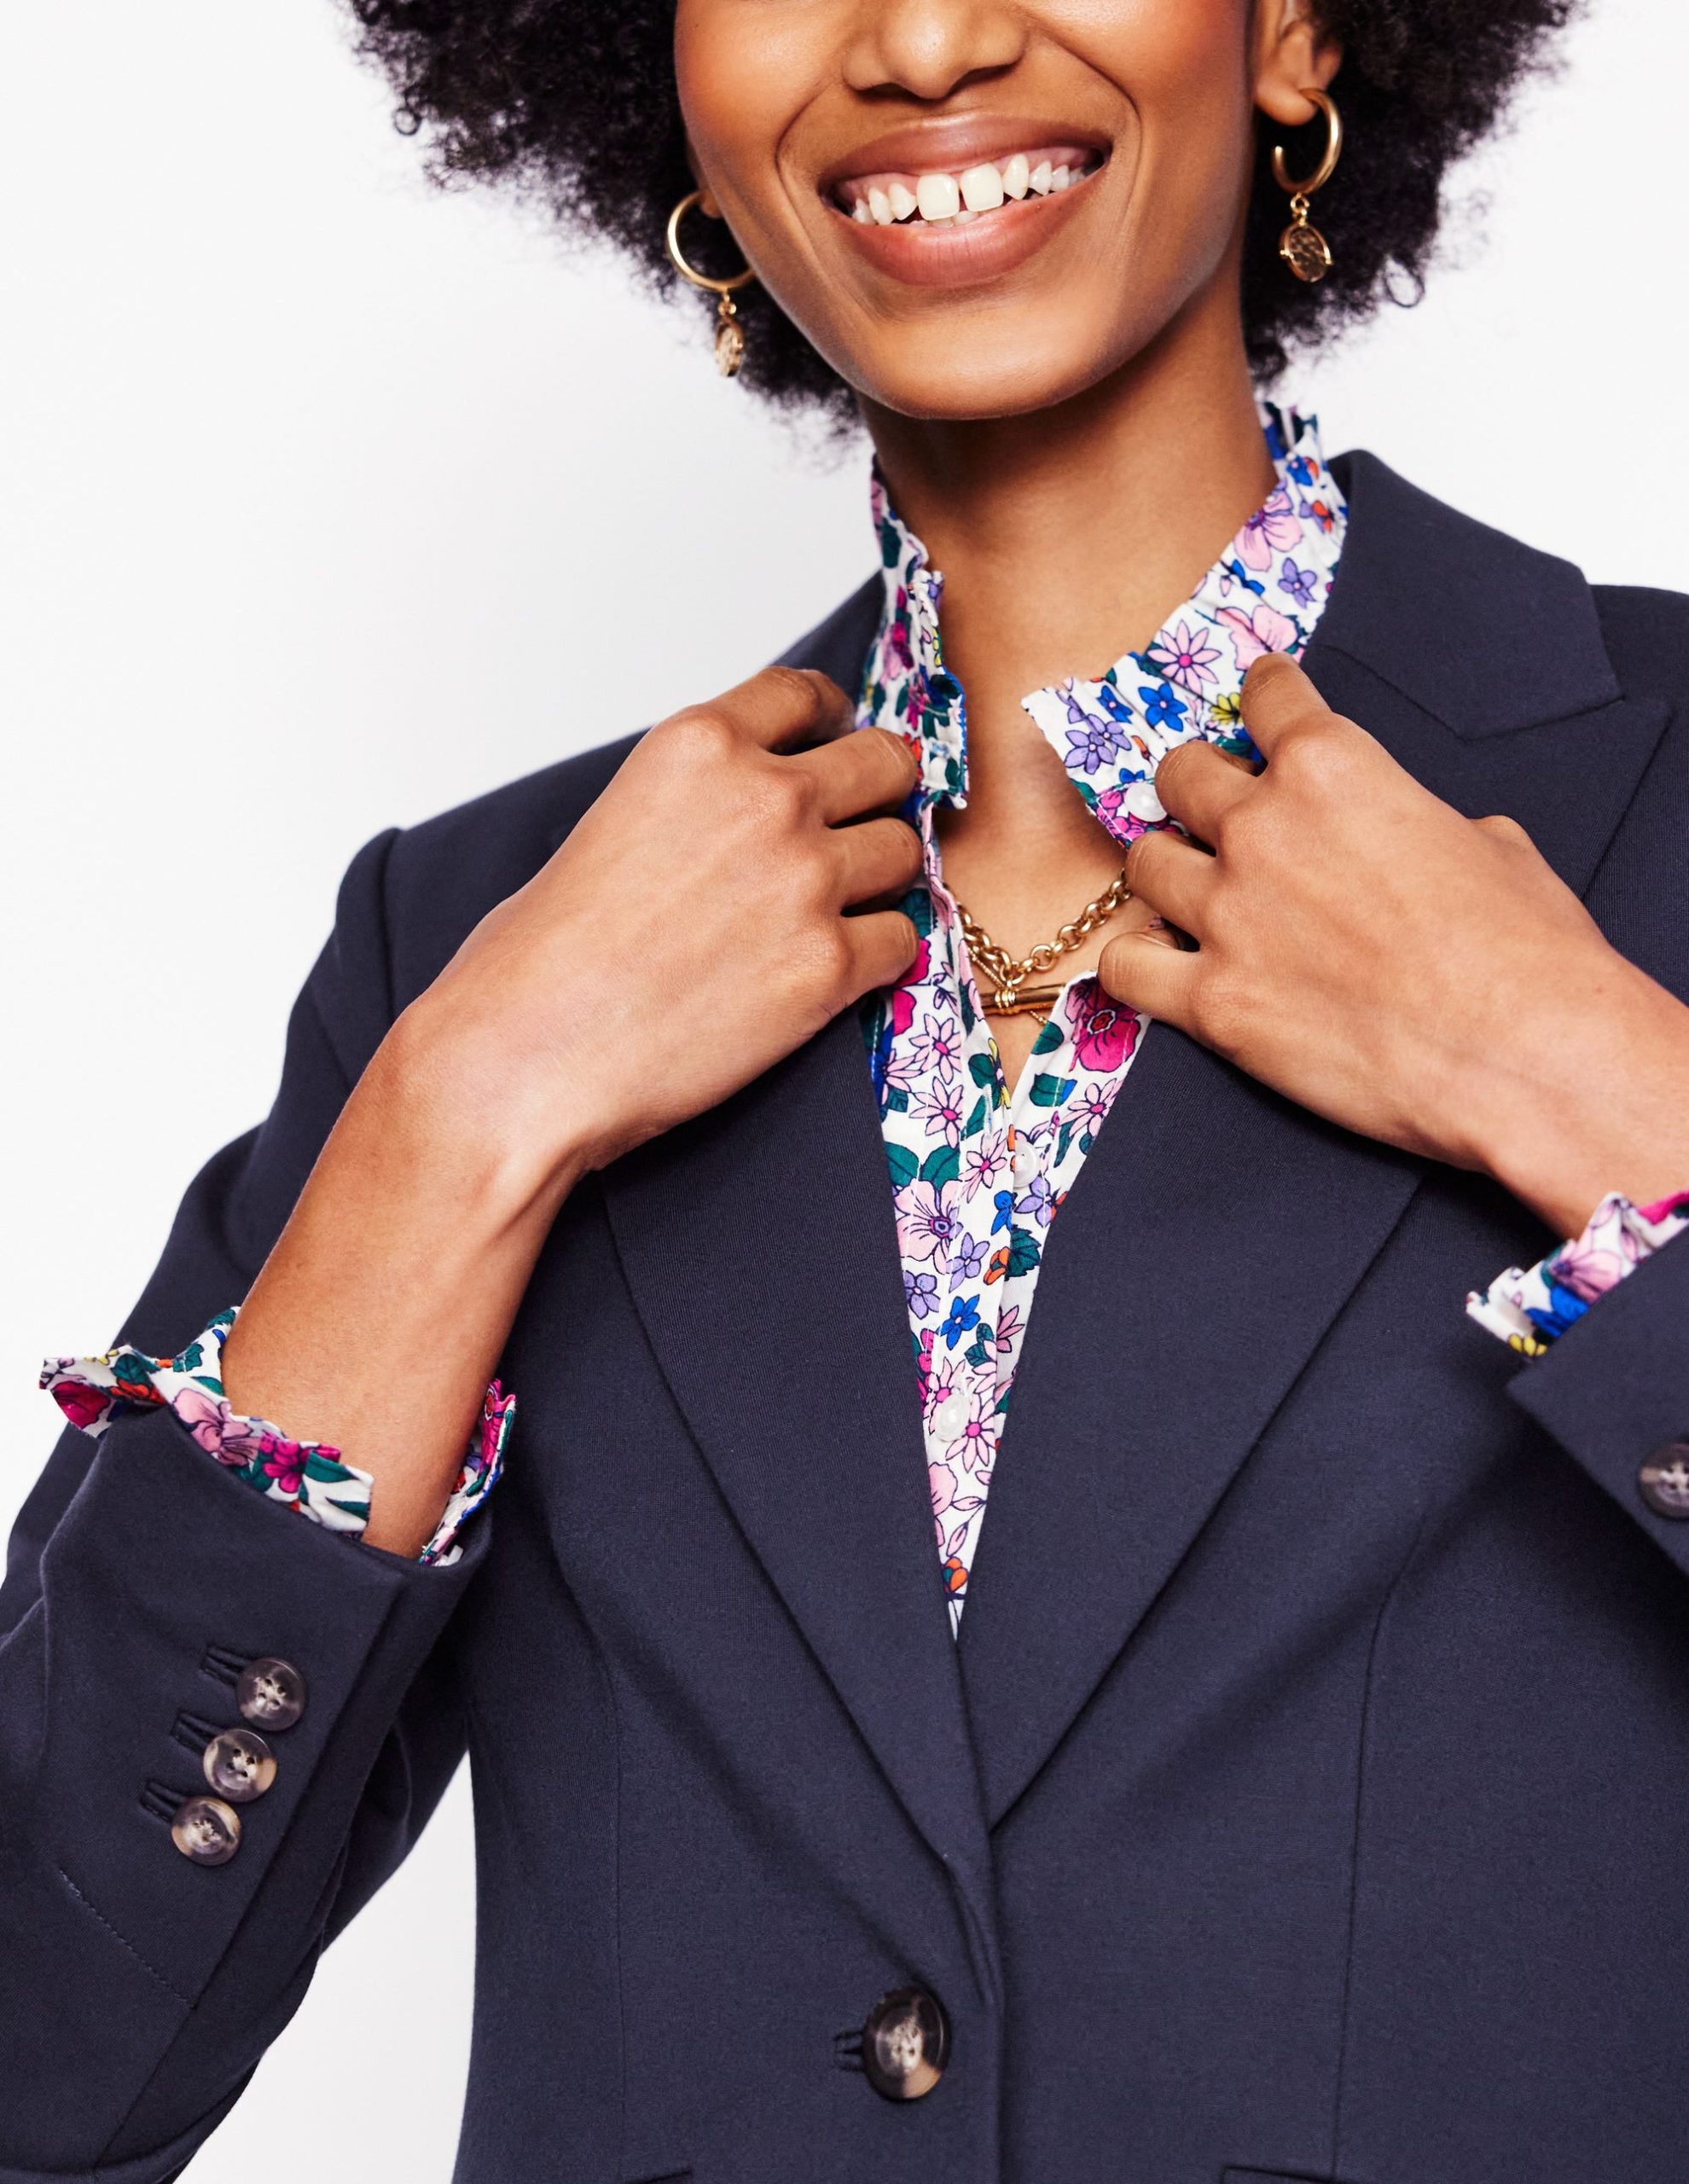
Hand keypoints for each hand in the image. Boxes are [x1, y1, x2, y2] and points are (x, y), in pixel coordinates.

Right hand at [406, 664, 921, 1186]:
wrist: (527, 1057)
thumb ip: (695, 798)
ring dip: (879, 882)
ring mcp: (807, 880)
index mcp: (699, 744)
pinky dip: (876, 957)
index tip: (836, 743)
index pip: (805, 694)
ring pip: (902, 853)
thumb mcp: (613, 820)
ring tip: (836, 915)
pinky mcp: (829, 966)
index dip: (830, 723)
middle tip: (856, 833)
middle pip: (882, 765)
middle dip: (875, 797)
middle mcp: (766, 797)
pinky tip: (832, 974)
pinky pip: (900, 941)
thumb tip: (741, 812)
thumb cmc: (539, 960)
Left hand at [1096, 653, 1688, 1236]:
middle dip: (1197, 786)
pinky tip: (1160, 970)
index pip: (1269, 698)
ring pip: (1143, 865)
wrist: (1523, 1054)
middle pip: (1181, 774)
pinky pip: (1126, 969)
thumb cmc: (1528, 952)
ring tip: (1187, 894)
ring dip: (1166, 873)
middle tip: (1211, 809)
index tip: (1260, 701)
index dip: (1265, 697)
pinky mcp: (1212, 1002)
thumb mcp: (1490, 845)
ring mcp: (1227, 915)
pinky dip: (1137, 966)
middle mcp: (1262, 829)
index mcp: (1333, 768)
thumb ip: (1421, 824)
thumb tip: (1418, 841)